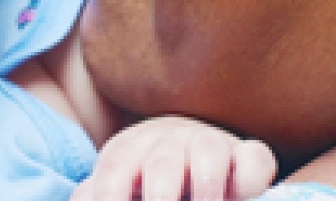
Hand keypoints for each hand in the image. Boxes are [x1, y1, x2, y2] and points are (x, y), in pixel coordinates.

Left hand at [70, 115, 276, 200]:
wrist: (183, 141)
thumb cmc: (141, 174)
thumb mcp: (115, 182)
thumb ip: (94, 194)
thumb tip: (81, 200)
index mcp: (129, 149)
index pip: (114, 170)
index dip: (110, 195)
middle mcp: (168, 141)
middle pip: (162, 162)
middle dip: (161, 195)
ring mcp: (208, 143)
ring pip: (209, 149)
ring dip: (206, 184)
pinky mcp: (245, 154)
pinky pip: (254, 156)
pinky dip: (250, 176)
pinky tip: (243, 196)